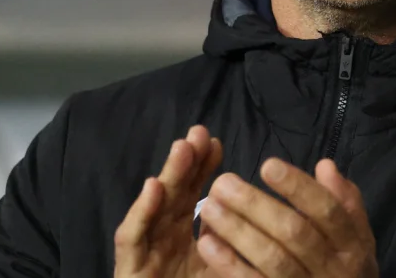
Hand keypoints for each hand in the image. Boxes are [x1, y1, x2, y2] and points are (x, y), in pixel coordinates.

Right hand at [114, 125, 223, 277]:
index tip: (217, 142)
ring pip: (154, 208)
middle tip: (200, 133)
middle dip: (186, 162)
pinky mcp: (129, 270)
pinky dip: (141, 212)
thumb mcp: (224, 270)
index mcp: (184, 238)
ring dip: (167, 176)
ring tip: (182, 147)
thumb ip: (238, 244)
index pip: (194, 195)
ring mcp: (144, 253)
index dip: (204, 168)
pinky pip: (132, 238)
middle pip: (175, 194)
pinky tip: (153, 187)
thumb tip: (266, 214)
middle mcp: (162, 240)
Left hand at [195, 158, 378, 277]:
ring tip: (209, 206)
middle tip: (223, 182)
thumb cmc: (346, 269)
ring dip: (238, 231)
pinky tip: (208, 244)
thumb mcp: (357, 237)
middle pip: (294, 233)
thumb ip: (344, 202)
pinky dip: (230, 264)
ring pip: (272, 259)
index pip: (327, 210)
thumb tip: (325, 165)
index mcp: (352, 244)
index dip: (298, 187)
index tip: (268, 165)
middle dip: (256, 205)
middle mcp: (331, 268)